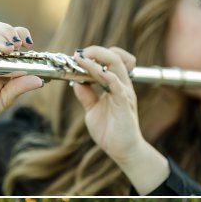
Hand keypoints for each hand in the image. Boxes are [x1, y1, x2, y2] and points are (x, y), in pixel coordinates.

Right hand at [0, 21, 43, 153]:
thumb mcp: (5, 99)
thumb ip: (19, 88)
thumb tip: (39, 80)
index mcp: (3, 60)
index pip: (14, 38)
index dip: (22, 35)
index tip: (29, 45)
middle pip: (0, 29)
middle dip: (11, 31)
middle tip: (18, 45)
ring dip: (0, 38)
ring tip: (9, 49)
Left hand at [71, 45, 144, 164]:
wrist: (123, 151)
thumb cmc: (110, 131)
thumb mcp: (92, 110)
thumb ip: (86, 96)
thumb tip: (76, 82)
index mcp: (116, 85)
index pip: (110, 59)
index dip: (94, 54)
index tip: (77, 57)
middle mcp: (122, 85)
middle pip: (114, 56)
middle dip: (95, 51)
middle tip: (78, 54)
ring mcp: (124, 93)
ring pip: (116, 65)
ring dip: (97, 58)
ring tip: (81, 59)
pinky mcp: (124, 104)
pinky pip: (117, 85)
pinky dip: (106, 75)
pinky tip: (94, 72)